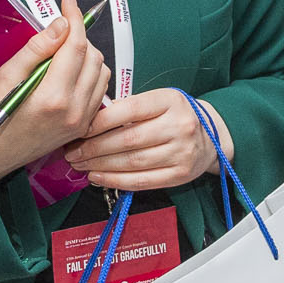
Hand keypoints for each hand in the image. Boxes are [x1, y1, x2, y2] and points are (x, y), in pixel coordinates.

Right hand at [0, 0, 108, 186]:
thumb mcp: (5, 76)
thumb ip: (37, 49)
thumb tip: (61, 25)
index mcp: (54, 97)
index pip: (76, 47)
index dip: (75, 19)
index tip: (69, 2)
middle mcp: (75, 111)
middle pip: (94, 58)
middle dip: (80, 38)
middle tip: (58, 31)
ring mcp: (82, 122)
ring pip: (102, 74)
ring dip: (87, 56)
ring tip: (62, 53)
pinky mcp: (82, 128)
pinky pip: (98, 93)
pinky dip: (90, 76)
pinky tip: (69, 73)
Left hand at [64, 90, 233, 191]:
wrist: (211, 137)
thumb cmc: (175, 116)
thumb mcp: (158, 101)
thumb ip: (129, 107)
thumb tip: (89, 120)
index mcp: (171, 101)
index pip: (130, 110)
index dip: (100, 121)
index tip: (79, 128)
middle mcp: (180, 126)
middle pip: (128, 139)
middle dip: (94, 147)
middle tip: (73, 151)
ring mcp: (182, 152)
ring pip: (132, 162)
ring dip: (100, 165)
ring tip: (81, 164)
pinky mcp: (180, 174)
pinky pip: (141, 181)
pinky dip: (115, 180)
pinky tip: (98, 176)